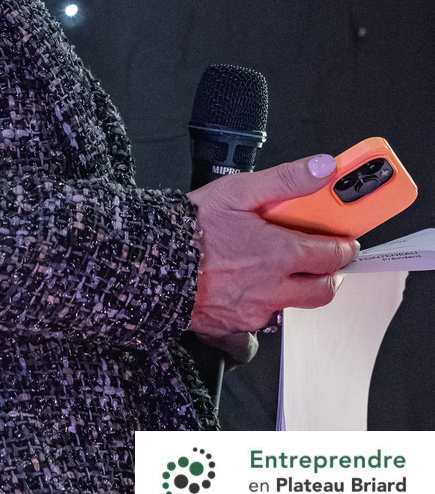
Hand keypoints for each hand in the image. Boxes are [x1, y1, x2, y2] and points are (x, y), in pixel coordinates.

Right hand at [187, 154, 358, 338]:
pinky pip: (263, 318)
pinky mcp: (236, 325)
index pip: (332, 256)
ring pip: (293, 305)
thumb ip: (286, 180)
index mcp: (279, 253)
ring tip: (278, 267)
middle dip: (330, 275)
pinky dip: (264, 301)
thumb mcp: (238, 190)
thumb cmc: (189, 226)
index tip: (344, 240)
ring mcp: (256, 310)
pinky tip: (246, 282)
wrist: (149, 261)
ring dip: (296, 288)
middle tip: (322, 259)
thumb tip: (321, 169)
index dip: (344, 247)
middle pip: (323, 291)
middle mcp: (273, 287)